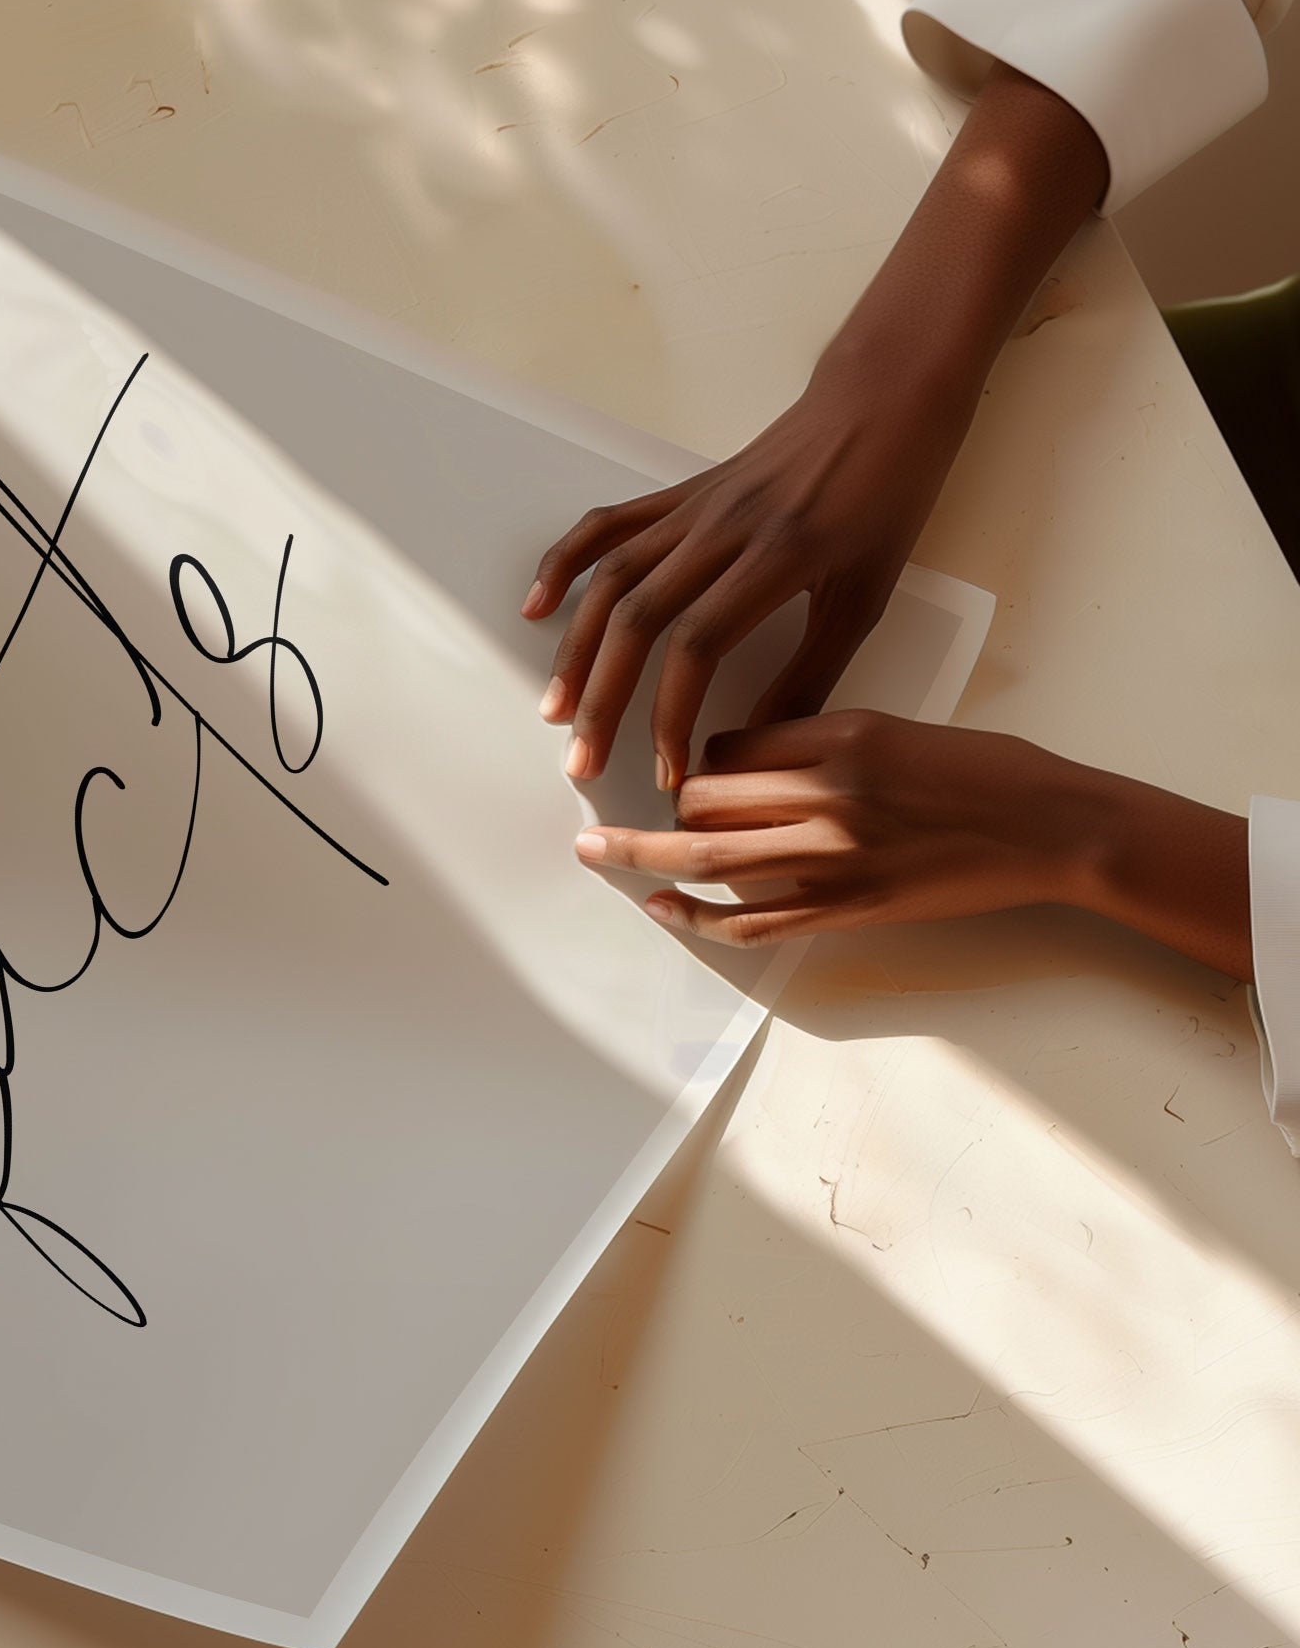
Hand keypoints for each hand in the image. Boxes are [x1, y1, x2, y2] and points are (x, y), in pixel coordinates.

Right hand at [522, 62, 1108, 789]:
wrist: (881, 401)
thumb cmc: (887, 497)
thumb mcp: (866, 595)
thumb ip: (812, 671)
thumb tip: (762, 741)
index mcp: (775, 557)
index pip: (698, 646)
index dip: (672, 715)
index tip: (670, 771)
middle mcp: (722, 530)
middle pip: (638, 619)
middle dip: (604, 698)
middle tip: (584, 759)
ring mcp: (693, 508)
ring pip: (612, 579)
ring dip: (576, 648)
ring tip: (555, 706)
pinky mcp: (680, 494)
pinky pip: (609, 527)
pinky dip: (567, 563)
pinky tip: (539, 605)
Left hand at [573, 712, 1252, 978]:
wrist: (1052, 828)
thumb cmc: (984, 770)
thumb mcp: (892, 727)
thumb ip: (816, 739)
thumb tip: (740, 757)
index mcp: (838, 735)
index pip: (729, 742)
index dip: (701, 755)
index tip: (694, 765)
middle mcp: (826, 795)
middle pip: (704, 796)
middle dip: (669, 804)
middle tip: (634, 806)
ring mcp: (833, 859)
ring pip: (709, 856)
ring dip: (643, 855)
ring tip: (594, 851)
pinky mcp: (847, 910)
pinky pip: (751, 920)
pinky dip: (696, 915)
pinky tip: (661, 907)